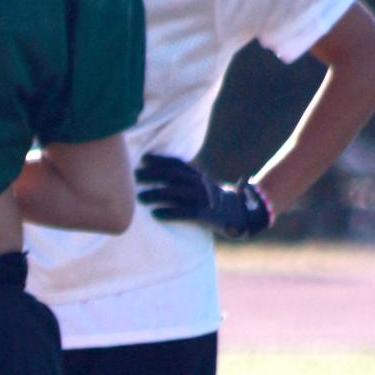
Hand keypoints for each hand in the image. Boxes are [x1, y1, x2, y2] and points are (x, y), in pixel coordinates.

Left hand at [134, 153, 271, 239]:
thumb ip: (183, 179)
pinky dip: (170, 213)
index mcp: (198, 175)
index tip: (144, 159)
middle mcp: (200, 184)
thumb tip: (156, 172)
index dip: (160, 160)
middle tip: (135, 177)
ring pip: (176, 194)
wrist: (240, 214)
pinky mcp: (205, 215)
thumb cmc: (211, 201)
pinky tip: (155, 215)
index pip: (177, 164)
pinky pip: (185, 213)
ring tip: (140, 198)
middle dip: (153, 175)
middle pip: (173, 176)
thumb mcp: (199, 185)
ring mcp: (203, 199)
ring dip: (156, 195)